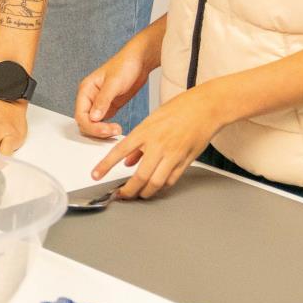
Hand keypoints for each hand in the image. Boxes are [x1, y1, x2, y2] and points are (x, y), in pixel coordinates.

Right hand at [75, 45, 153, 140]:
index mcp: (86, 90)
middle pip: (85, 122)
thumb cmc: (125, 65)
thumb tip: (93, 118)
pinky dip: (108, 128)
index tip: (106, 130)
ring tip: (117, 130)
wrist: (140, 61)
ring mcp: (99, 103)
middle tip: (114, 131)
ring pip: (93, 124)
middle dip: (97, 130)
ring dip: (102, 131)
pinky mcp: (109, 107)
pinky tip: (117, 128)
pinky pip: (103, 122)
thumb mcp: (114, 83)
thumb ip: (103, 101)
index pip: (81, 115)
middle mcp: (90, 98)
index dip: (91, 126)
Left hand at [91, 84, 225, 200]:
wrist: (207, 107)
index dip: (105, 165)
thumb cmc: (180, 108)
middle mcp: (158, 144)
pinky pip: (171, 180)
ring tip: (139, 194)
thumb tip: (128, 161)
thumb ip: (139, 143)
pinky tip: (157, 187)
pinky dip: (162, 186)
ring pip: (156, 183)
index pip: (119, 151)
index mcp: (146, 131)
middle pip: (140, 176)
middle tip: (122, 195)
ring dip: (145, 192)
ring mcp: (173, 154)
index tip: (96, 175)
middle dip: (129, 190)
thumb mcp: (152, 119)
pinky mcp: (186, 161)